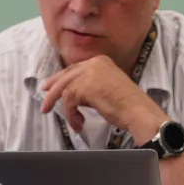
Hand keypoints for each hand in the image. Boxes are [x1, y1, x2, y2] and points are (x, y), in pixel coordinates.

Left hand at [39, 55, 164, 143]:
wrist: (138, 112)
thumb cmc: (128, 106)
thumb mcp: (108, 88)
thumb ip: (93, 86)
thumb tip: (76, 94)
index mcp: (101, 61)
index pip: (75, 68)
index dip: (61, 78)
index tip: (50, 85)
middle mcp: (94, 63)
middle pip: (66, 75)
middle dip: (53, 87)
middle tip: (44, 96)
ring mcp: (89, 73)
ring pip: (64, 88)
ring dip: (61, 105)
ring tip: (56, 115)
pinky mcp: (84, 87)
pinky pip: (69, 102)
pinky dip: (71, 115)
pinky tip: (78, 123)